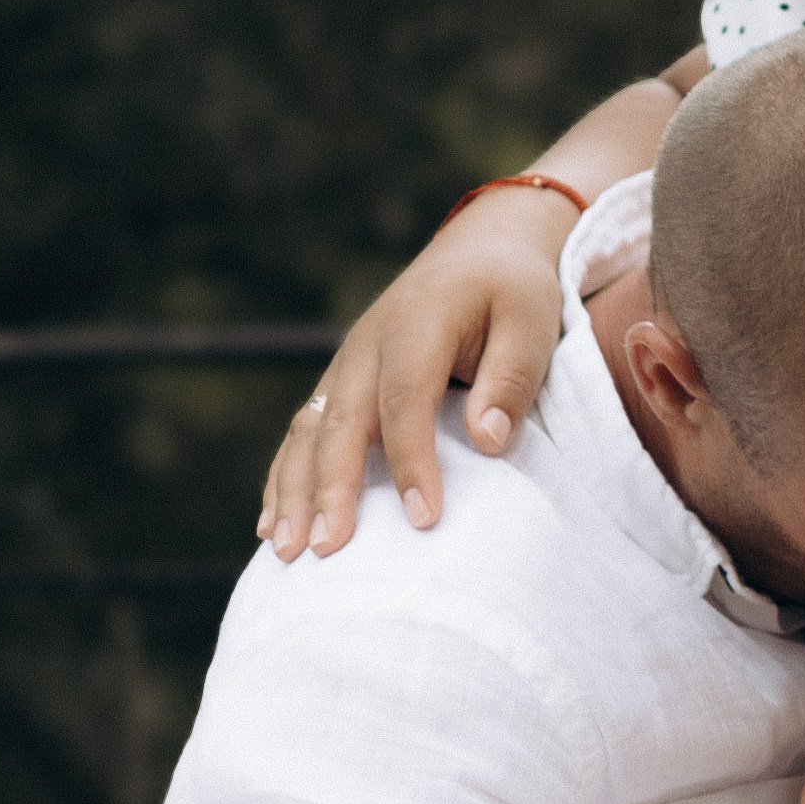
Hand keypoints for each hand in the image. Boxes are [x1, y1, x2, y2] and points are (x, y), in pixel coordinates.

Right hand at [260, 188, 573, 560]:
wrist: (479, 252)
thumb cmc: (513, 292)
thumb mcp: (532, 321)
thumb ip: (512, 377)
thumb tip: (487, 441)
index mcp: (417, 323)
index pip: (406, 400)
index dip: (412, 462)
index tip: (424, 519)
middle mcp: (368, 343)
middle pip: (341, 421)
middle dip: (330, 488)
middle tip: (329, 549)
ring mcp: (346, 362)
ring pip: (307, 430)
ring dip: (293, 491)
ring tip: (286, 551)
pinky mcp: (340, 380)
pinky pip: (303, 431)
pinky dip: (284, 477)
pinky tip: (272, 524)